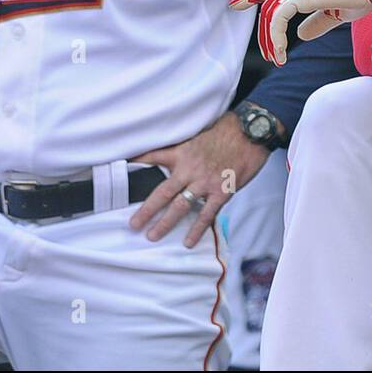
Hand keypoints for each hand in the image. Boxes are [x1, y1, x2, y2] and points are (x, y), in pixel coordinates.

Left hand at [129, 111, 269, 246]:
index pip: (154, 156)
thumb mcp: (200, 134)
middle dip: (146, 210)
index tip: (120, 169)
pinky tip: (188, 242)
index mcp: (182, 152)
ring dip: (165, 223)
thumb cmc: (228, 130)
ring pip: (180, 206)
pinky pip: (206, 214)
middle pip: (162, 192)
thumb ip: (187, 147)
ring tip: (152, 236)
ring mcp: (205, 182)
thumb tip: (179, 154)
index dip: (136, 162)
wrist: (251, 132)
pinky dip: (197, 229)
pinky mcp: (222, 192)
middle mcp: (189, 169)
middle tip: (133, 225)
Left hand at [229, 0, 371, 64]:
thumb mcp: (336, 13)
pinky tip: (281, 52)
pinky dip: (276, 36)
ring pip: (271, 12)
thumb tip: (301, 34)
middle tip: (266, 54)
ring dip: (270, 39)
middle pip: (268, 0)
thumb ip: (317, 22)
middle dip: (261, 28)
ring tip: (277, 59)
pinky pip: (279, 17)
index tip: (237, 4)